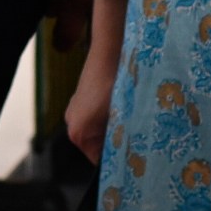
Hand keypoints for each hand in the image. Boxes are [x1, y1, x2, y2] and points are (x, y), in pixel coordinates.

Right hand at [64, 0, 123, 163]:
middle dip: (116, 142)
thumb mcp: (124, 119)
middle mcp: (72, 122)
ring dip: (115, 126)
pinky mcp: (80, 96)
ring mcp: (75, 107)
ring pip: (98, 128)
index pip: (98, 161)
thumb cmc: (119, 83)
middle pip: (96, 145)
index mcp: (79, 133)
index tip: (135, 157)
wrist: (112, 49)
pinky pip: (96, 114)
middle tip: (138, 138)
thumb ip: (123, 141)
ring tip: (133, 118)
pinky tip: (124, 103)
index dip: (117, 160)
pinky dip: (110, 113)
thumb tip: (133, 157)